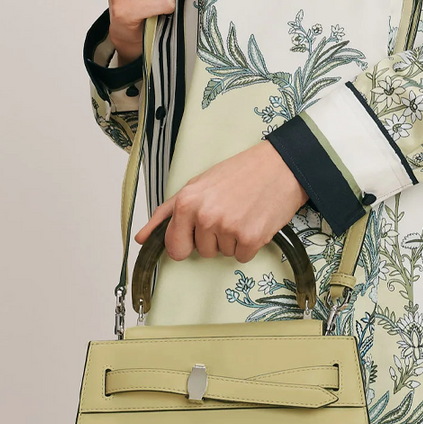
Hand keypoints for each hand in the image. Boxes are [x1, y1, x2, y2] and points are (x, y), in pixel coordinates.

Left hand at [135, 142, 308, 262]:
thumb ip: (166, 213)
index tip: (196, 232)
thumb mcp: (196, 185)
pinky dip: (249, 244)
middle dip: (213, 238)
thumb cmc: (239, 173)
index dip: (186, 242)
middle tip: (228, 212)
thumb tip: (141, 239)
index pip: (174, 247)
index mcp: (186, 202)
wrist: (280, 167)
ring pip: (223, 253)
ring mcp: (228, 229)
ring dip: (232, 240)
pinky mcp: (251, 239)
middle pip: (202, 251)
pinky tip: (254, 221)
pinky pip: (242, 256)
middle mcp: (205, 217)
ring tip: (242, 213)